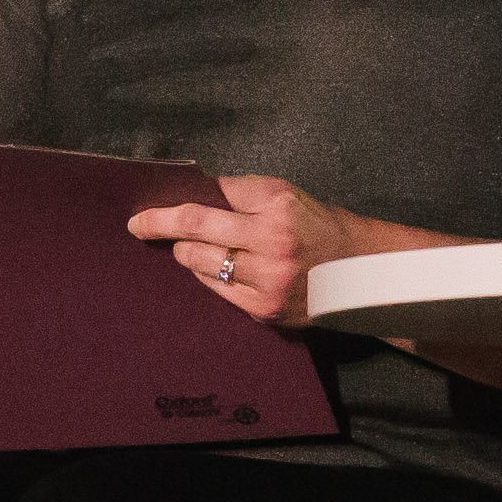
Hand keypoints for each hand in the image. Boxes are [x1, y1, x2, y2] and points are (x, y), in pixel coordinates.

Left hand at [126, 173, 363, 324]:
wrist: (361, 272)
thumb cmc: (319, 227)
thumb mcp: (289, 198)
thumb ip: (244, 195)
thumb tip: (194, 194)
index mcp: (279, 205)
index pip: (213, 196)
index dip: (174, 203)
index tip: (144, 212)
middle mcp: (272, 240)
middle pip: (195, 226)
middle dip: (161, 225)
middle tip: (140, 226)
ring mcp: (267, 278)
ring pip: (199, 261)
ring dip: (186, 253)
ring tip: (190, 249)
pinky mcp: (263, 306)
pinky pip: (215, 288)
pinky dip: (207, 276)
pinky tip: (217, 270)